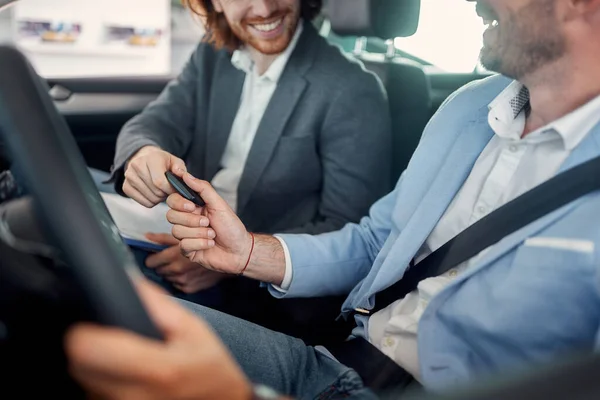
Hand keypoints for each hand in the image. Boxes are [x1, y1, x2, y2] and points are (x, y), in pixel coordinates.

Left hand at [64, 279, 251, 399]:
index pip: (86, 350)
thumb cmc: (208, 367)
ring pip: (85, 383)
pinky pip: (96, 395)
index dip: (86, 332)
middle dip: (93, 348)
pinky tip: (130, 379)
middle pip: (78, 367)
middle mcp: (134, 396)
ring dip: (100, 370)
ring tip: (130, 364)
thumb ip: (156, 304)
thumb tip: (125, 279)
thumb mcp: (192, 328)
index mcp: (155, 369)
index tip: (96, 327)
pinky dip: (107, 386)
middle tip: (118, 342)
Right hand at [123, 145, 186, 207]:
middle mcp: (137, 165)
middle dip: (166, 194)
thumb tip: (182, 175)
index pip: (159, 182)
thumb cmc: (162, 162)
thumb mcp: (174, 161)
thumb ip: (180, 168)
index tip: (175, 190)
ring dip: (159, 198)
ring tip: (161, 190)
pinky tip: (153, 193)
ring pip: (150, 198)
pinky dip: (151, 201)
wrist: (145, 159)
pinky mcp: (126, 186)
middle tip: (168, 190)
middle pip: (156, 191)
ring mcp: (129, 176)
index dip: (170, 190)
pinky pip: (143, 202)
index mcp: (151, 158)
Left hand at [145, 233, 226, 293]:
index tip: (156, 255)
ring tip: (181, 263)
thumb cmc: (208, 243)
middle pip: (158, 270)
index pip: (150, 261)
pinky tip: (188, 272)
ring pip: (168, 277)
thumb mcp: (186, 237)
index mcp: (172, 257)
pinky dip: (180, 279)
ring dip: (172, 271)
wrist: (229, 257)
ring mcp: (182, 281)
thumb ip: (163, 238)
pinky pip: (178, 285)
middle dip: (163, 264)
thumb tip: (147, 236)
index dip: (153, 257)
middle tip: (171, 258)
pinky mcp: (189, 288)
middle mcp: (175, 271)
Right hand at [166, 173, 252, 274]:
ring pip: (177, 231)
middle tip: (208, 222)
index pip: (173, 200)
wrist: (239, 250)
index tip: (191, 206)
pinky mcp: (187, 250)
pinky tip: (210, 244)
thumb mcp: (219, 204)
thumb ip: (202, 188)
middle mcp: (187, 220)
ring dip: (199, 233)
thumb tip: (186, 175)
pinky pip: (184, 245)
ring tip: (212, 234)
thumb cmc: (231, 227)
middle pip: (171, 216)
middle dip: (191, 220)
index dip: (178, 203)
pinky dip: (200, 244)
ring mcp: (186, 235)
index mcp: (193, 207)